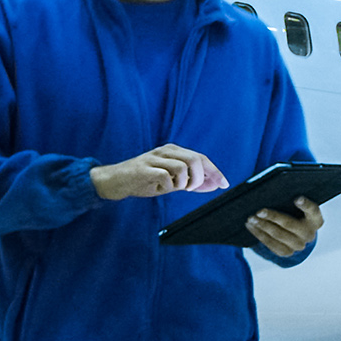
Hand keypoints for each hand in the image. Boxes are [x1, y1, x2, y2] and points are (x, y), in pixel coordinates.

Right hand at [90, 144, 228, 199]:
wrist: (116, 181)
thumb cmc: (145, 180)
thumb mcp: (171, 181)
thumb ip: (191, 181)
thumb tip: (214, 184)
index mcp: (174, 151)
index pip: (201, 157)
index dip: (214, 171)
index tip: (224, 184)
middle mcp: (165, 151)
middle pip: (195, 159)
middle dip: (201, 178)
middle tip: (192, 189)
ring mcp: (154, 158)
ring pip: (183, 167)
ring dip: (185, 182)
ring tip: (175, 188)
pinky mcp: (144, 169)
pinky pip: (166, 177)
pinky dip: (168, 186)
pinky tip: (160, 188)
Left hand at [247, 195, 322, 257]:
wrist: (297, 236)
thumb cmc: (296, 214)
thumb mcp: (298, 207)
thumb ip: (291, 199)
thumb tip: (272, 190)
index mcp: (315, 220)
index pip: (313, 210)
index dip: (306, 205)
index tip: (297, 199)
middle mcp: (309, 234)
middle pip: (290, 224)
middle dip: (273, 217)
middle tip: (259, 211)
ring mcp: (298, 245)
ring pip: (278, 235)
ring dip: (262, 226)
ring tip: (251, 218)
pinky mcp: (287, 252)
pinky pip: (271, 244)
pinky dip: (259, 234)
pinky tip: (251, 226)